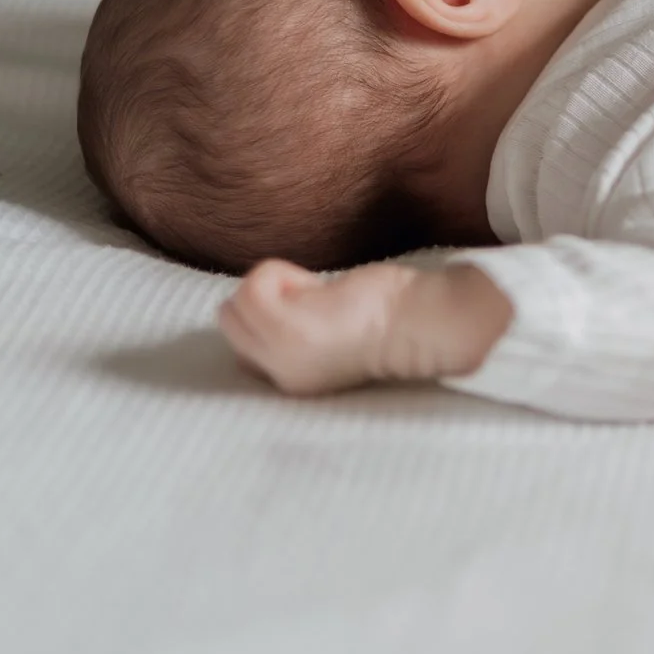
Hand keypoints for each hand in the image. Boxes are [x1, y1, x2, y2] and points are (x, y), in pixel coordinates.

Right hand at [219, 259, 415, 395]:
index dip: (268, 313)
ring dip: (272, 285)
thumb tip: (259, 300)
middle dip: (264, 298)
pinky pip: (250, 287)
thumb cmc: (388, 314)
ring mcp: (281, 356)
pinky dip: (277, 273)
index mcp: (292, 380)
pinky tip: (317, 286)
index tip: (310, 308)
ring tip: (316, 293)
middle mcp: (280, 376)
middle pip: (230, 322)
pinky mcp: (288, 331)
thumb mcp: (328, 330)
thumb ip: (291, 328)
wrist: (423, 324)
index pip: (242, 344)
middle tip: (312, 298)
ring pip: (233, 306)